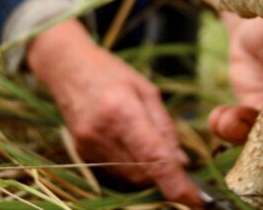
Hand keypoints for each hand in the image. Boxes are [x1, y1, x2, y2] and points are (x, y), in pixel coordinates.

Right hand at [27, 19, 202, 207]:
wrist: (66, 67)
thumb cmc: (111, 72)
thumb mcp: (146, 90)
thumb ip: (164, 127)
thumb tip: (182, 162)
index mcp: (122, 111)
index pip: (153, 158)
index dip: (176, 183)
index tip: (196, 200)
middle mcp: (102, 133)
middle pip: (142, 174)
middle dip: (165, 176)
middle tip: (180, 166)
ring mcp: (88, 146)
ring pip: (128, 178)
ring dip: (147, 173)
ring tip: (152, 149)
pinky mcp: (81, 153)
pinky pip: (113, 173)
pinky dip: (130, 168)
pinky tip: (131, 147)